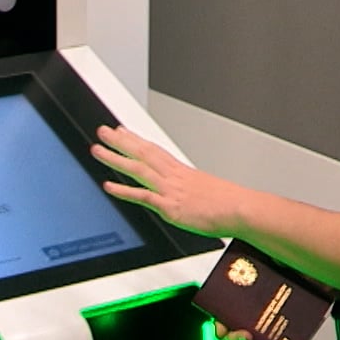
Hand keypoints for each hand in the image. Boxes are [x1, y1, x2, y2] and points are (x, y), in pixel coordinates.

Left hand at [91, 125, 258, 237]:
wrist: (242, 208)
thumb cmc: (230, 203)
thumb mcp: (208, 190)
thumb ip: (192, 190)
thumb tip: (190, 193)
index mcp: (182, 172)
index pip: (154, 150)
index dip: (135, 140)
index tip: (121, 131)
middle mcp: (174, 177)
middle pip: (143, 153)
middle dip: (120, 142)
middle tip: (102, 131)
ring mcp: (171, 190)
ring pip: (138, 169)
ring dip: (116, 159)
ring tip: (97, 150)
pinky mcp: (170, 206)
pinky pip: (143, 196)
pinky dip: (124, 190)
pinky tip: (109, 186)